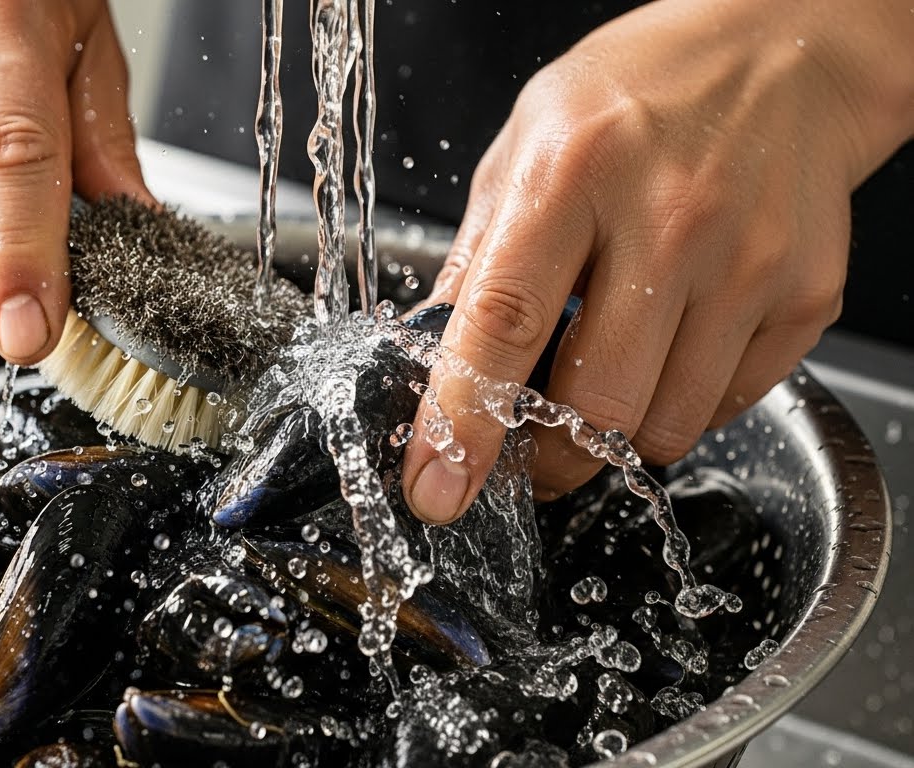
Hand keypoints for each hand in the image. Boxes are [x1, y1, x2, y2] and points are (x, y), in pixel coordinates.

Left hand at [401, 0, 913, 523]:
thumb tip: (431, 358)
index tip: (437, 486)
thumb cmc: (636, 95)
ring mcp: (748, 263)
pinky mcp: (806, 296)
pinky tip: (664, 354)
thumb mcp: (523, 147)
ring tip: (599, 390)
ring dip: (614, 440)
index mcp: (572, 174)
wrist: (782, 56)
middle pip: (596, 404)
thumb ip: (478, 259)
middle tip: (526, 451)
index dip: (462, 421)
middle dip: (547, 459)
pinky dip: (680, 407)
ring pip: (665, 427)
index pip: (504, 325)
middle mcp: (669, 220)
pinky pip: (725, 407)